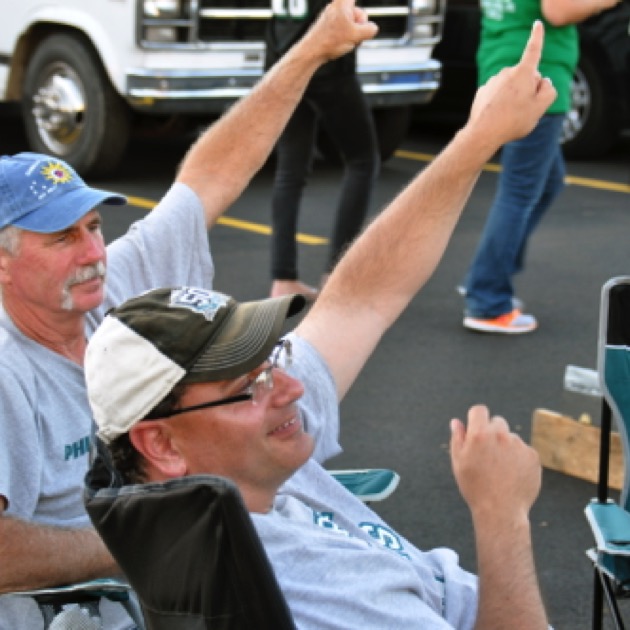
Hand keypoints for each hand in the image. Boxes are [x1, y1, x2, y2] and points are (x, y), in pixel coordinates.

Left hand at [302, 0, 378, 61]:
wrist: (312, 52)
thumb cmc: (329, 41)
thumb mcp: (357, 35)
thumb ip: (370, 29)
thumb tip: (373, 28)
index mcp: (343, 3)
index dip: (360, 13)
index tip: (357, 18)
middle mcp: (336, 6)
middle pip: (358, 14)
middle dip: (360, 27)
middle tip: (355, 36)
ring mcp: (332, 16)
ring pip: (350, 24)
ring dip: (353, 35)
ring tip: (346, 43)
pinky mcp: (329, 26)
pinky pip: (343, 29)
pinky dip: (345, 37)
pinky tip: (341, 44)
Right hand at [450, 405, 541, 523]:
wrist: (501, 511)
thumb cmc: (475, 487)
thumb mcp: (459, 462)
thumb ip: (458, 438)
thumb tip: (457, 421)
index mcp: (479, 434)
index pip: (479, 410)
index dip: (476, 418)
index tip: (476, 429)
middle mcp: (500, 435)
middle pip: (497, 422)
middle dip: (492, 433)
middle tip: (488, 454)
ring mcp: (518, 445)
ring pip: (511, 438)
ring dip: (506, 447)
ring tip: (500, 470)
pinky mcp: (532, 456)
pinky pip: (524, 450)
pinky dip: (519, 459)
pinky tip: (512, 475)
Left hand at [466, 20, 556, 148]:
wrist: (483, 134)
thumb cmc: (513, 121)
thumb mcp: (540, 108)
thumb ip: (549, 90)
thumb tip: (544, 81)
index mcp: (523, 73)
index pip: (533, 51)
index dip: (537, 37)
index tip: (537, 24)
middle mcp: (506, 72)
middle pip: (525, 76)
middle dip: (529, 88)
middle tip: (524, 108)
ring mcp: (493, 81)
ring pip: (511, 86)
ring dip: (514, 96)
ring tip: (510, 114)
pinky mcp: (483, 91)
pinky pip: (498, 94)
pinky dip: (501, 102)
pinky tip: (499, 115)